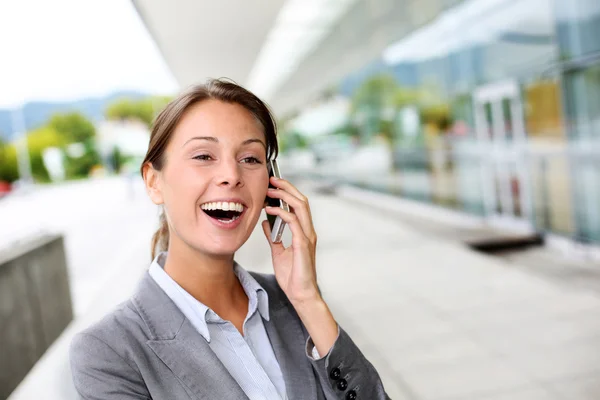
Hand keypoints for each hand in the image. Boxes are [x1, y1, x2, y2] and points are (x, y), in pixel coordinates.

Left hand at [262, 176, 319, 305]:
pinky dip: (281, 212)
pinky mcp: (303, 244)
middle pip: (302, 200)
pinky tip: (269, 209)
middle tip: (272, 180)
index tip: (274, 184)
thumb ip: (274, 236)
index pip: (299, 205)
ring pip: (301, 206)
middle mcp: (308, 231)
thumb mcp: (278, 252)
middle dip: (287, 187)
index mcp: (303, 232)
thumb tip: (266, 223)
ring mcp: (307, 236)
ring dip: (285, 195)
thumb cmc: (292, 276)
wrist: (300, 294)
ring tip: (270, 189)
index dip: (288, 192)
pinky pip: (293, 221)